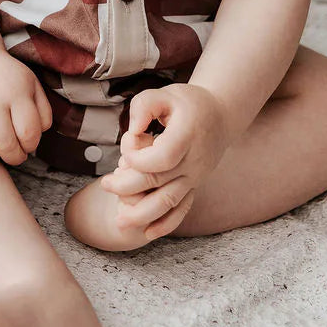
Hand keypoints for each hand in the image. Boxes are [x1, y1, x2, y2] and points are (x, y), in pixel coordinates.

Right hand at [0, 52, 52, 166]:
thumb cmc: (8, 80)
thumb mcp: (32, 87)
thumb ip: (43, 113)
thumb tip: (36, 139)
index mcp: (17, 92)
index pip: (28, 133)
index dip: (30, 146)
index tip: (27, 145)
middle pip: (6, 145)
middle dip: (14, 157)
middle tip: (14, 155)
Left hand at [100, 83, 232, 240]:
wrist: (221, 116)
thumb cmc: (187, 103)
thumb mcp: (165, 93)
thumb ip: (144, 106)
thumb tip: (132, 130)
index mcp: (188, 135)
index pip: (163, 157)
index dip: (139, 159)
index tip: (126, 151)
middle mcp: (194, 160)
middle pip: (159, 181)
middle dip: (127, 186)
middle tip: (105, 184)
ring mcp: (195, 176)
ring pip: (169, 202)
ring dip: (142, 214)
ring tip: (119, 221)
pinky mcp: (194, 186)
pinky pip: (182, 209)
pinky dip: (165, 224)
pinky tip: (147, 233)